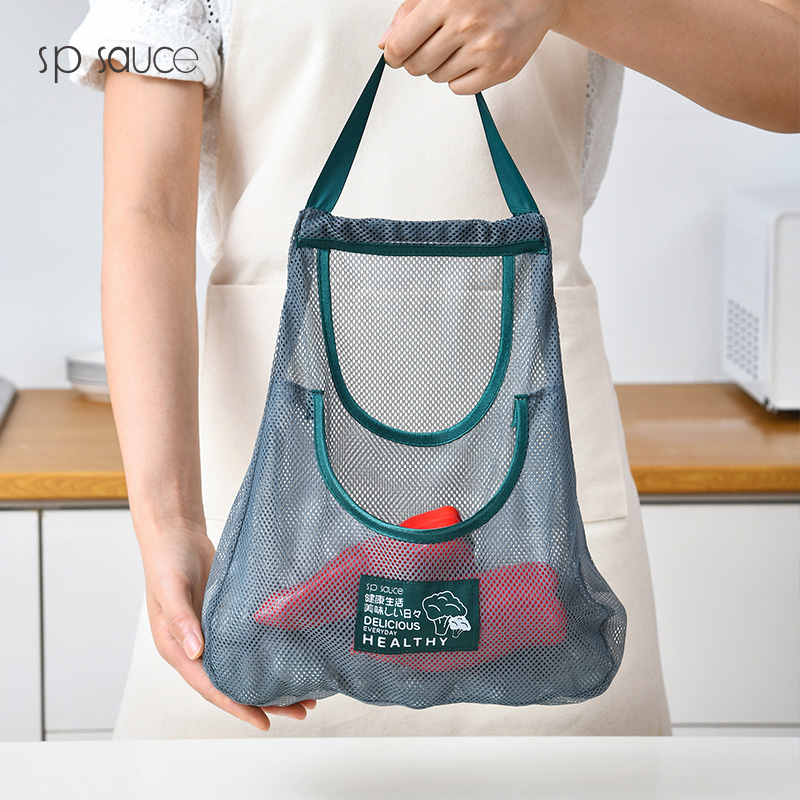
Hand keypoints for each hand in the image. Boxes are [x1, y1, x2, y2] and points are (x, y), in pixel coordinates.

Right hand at [139, 518, 315, 730]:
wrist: (175, 534)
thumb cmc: (166, 561)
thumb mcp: (170, 589)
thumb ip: (182, 620)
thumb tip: (197, 652)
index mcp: (178, 649)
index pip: (210, 686)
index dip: (236, 706)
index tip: (262, 721)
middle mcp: (197, 647)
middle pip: (233, 683)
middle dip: (264, 700)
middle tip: (300, 711)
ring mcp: (213, 633)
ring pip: (244, 665)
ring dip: (270, 681)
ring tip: (304, 695)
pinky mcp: (226, 617)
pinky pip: (248, 642)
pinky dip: (267, 652)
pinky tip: (290, 657)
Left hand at [379, 0, 565, 93]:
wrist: (533, 0)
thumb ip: (409, 14)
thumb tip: (385, 44)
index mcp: (446, 2)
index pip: (400, 45)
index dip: (393, 55)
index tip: (396, 56)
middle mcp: (466, 25)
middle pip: (416, 66)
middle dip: (417, 60)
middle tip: (432, 48)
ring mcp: (484, 50)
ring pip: (437, 78)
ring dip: (441, 67)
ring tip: (459, 47)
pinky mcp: (498, 70)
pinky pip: (459, 88)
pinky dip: (460, 78)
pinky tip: (472, 58)